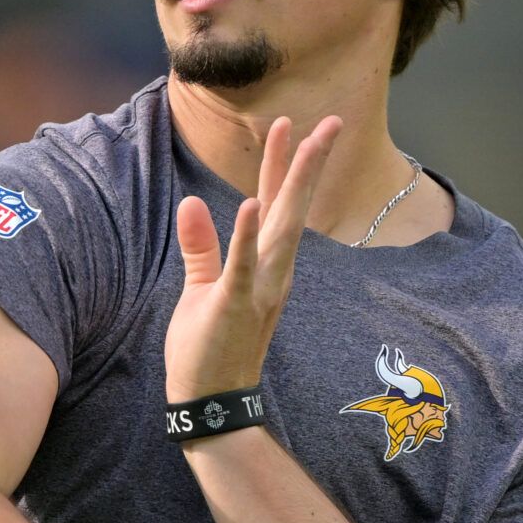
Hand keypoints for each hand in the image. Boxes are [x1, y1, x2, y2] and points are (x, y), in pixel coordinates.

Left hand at [164, 115, 341, 402]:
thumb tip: (192, 202)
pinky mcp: (234, 303)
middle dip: (308, 162)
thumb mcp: (202, 288)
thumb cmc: (208, 348)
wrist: (212, 402)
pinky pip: (242, 264)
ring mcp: (258, 287)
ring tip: (298, 140)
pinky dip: (247, 234)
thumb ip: (202, 245)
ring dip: (289, 183)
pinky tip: (252, 202)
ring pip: (279, 226)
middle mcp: (272, 271)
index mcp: (265, 265)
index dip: (284, 166)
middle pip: (292, 207)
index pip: (276, 206)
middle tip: (330, 120)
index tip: (291, 126)